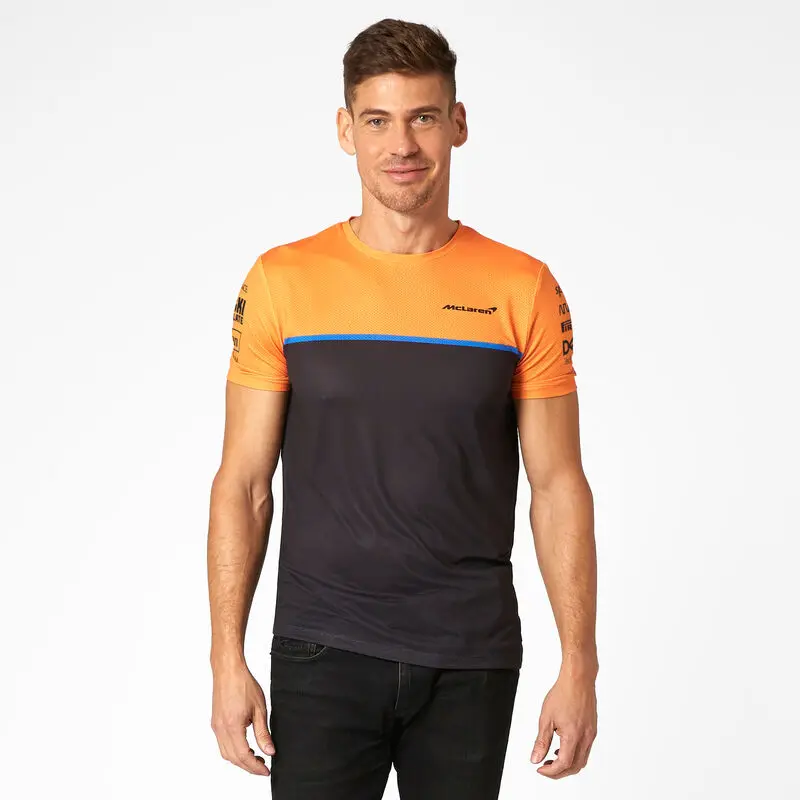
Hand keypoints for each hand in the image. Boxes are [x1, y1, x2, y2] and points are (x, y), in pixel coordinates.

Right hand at [210, 660, 274, 774]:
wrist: (228, 671)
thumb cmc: (243, 684)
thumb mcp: (259, 709)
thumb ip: (263, 733)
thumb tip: (269, 751)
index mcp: (232, 726)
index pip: (243, 756)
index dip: (255, 767)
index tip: (265, 771)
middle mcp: (221, 729)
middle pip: (233, 758)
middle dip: (248, 766)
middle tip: (262, 767)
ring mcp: (216, 726)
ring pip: (226, 753)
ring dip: (240, 760)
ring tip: (255, 758)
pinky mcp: (215, 723)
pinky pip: (222, 744)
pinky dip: (233, 751)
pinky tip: (244, 747)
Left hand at [529, 670, 596, 778]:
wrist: (578, 679)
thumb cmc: (563, 693)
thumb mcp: (546, 718)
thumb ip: (541, 741)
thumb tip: (535, 758)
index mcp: (573, 736)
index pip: (564, 764)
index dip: (551, 771)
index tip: (540, 768)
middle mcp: (586, 737)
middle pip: (575, 767)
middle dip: (559, 772)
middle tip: (545, 768)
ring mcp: (591, 734)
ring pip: (582, 760)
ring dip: (568, 765)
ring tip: (552, 759)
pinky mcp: (592, 729)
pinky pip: (585, 749)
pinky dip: (574, 754)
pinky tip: (563, 747)